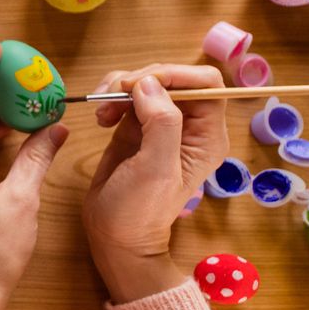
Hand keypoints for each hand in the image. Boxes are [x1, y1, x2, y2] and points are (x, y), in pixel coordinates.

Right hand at [82, 64, 229, 302]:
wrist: (115, 234)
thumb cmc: (140, 210)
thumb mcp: (155, 169)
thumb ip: (161, 123)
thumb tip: (148, 82)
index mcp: (207, 135)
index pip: (206, 84)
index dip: (175, 75)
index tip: (138, 84)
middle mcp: (189, 125)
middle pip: (173, 78)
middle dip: (141, 80)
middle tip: (111, 97)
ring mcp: (161, 124)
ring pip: (147, 81)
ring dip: (120, 87)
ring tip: (102, 111)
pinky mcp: (137, 125)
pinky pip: (127, 94)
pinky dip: (111, 97)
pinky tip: (101, 117)